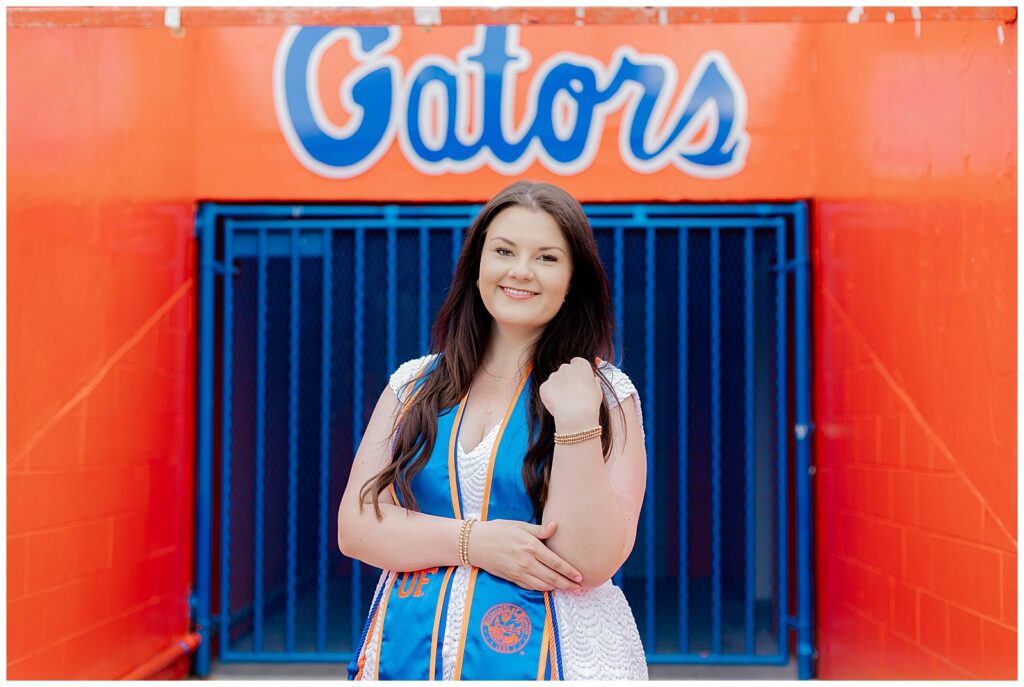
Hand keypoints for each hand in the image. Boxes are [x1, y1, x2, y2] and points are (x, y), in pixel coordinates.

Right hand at [468, 519, 583, 591]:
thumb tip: (555, 526)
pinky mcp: (512, 578)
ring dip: (557, 589)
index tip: (580, 577)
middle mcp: (527, 562)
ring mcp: (519, 572)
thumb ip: (539, 530)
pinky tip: (550, 588)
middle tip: (580, 589)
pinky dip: (542, 589)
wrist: (476, 543)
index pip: (555, 562)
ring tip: (569, 590)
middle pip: (552, 577)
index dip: (569, 571)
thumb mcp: (520, 525)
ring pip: (543, 585)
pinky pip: (531, 586)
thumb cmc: (498, 530)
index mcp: (531, 547)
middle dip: (568, 584)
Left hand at [538, 357, 601, 427]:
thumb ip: (594, 383)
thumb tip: (594, 380)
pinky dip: (550, 396)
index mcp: (581, 365)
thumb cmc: (590, 403)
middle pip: (565, 370)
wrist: (575, 414)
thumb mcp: (598, 391)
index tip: (578, 382)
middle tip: (571, 394)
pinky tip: (557, 405)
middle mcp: (566, 367)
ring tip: (565, 402)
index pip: (577, 363)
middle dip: (566, 379)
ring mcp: (553, 376)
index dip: (577, 373)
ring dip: (558, 388)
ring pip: (554, 380)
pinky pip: (547, 390)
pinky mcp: (544, 386)